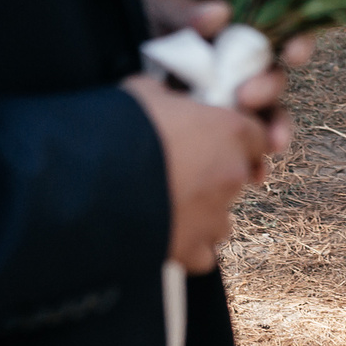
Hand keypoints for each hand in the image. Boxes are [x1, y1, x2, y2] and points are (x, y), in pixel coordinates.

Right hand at [122, 74, 269, 272]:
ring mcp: (215, 215)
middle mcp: (231, 174)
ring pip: (221, 216)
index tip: (215, 137)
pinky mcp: (192, 248)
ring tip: (168, 203)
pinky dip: (188, 246)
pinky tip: (165, 234)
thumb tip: (167, 100)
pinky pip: (202, 253)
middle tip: (180, 168)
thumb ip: (170, 98)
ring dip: (203, 211)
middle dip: (214, 172)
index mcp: (230, 130)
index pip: (256, 133)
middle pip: (238, 174)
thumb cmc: (119, 129)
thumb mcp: (145, 92)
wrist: (88, 184)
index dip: (235, 135)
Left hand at [138, 0, 311, 160]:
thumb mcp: (154, 12)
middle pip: (275, 79)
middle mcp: (238, 70)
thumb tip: (221, 14)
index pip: (278, 35)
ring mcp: (227, 105)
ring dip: (275, 130)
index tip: (292, 54)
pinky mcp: (213, 135)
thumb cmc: (132, 29)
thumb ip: (183, 11)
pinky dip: (254, 163)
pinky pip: (243, 151)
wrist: (96, 67)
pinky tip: (255, 174)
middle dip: (270, 89)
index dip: (297, 43)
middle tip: (246, 97)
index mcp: (233, 35)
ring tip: (271, 144)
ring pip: (267, 118)